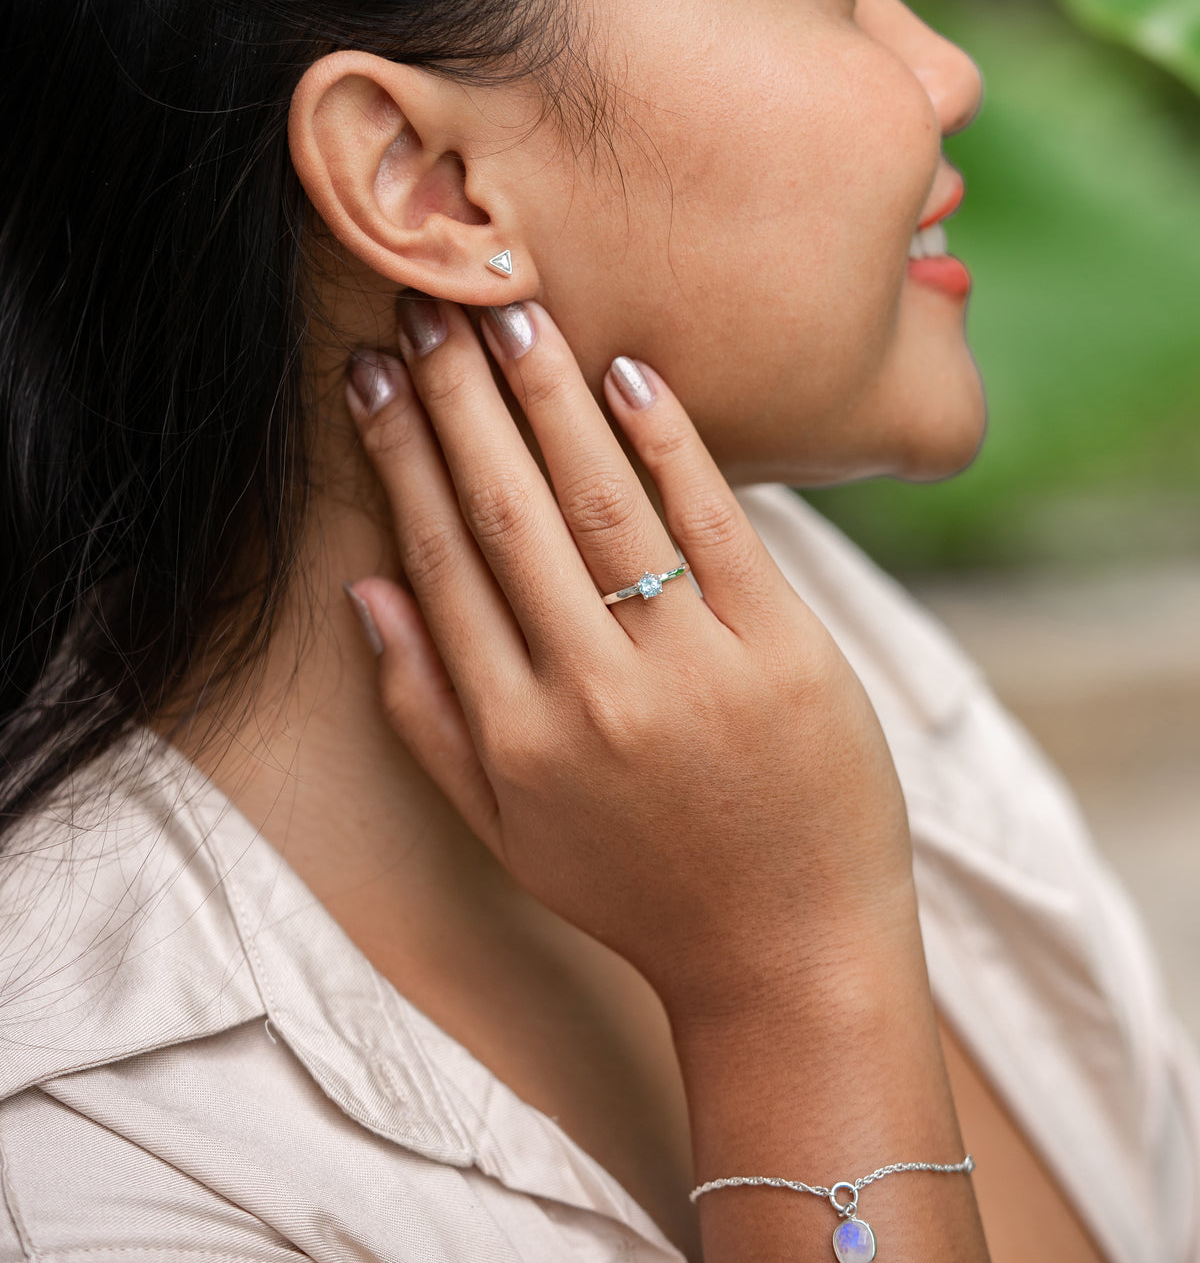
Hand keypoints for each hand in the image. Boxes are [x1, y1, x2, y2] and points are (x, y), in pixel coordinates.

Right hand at [344, 296, 915, 1021]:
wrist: (790, 956)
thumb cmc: (639, 889)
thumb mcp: (505, 830)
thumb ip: (425, 712)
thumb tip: (363, 589)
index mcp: (515, 736)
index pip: (442, 561)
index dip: (401, 457)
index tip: (370, 376)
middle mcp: (591, 696)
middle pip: (509, 514)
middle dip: (460, 399)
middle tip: (427, 306)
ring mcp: (692, 670)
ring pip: (602, 505)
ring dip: (549, 399)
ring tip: (511, 314)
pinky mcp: (783, 650)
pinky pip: (715, 525)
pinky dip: (669, 444)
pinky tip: (628, 375)